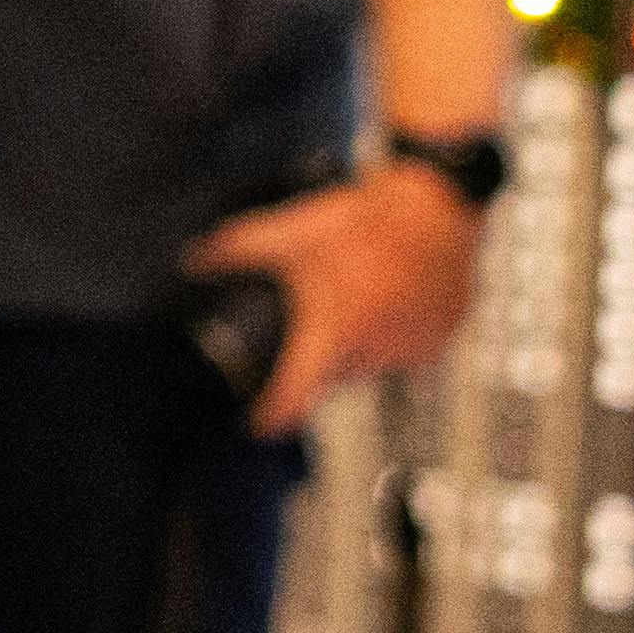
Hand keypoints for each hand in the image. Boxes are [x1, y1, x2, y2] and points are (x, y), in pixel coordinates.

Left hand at [192, 140, 493, 437]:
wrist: (438, 206)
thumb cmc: (367, 221)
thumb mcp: (294, 230)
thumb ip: (238, 249)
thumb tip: (194, 261)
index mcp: (335, 333)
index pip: (296, 398)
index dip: (272, 416)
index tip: (257, 426)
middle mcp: (374, 352)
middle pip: (331, 379)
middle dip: (315, 361)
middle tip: (315, 318)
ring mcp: (411, 352)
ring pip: (367, 369)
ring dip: (353, 349)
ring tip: (355, 299)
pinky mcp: (439, 345)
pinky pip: (403, 358)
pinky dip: (389, 341)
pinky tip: (387, 304)